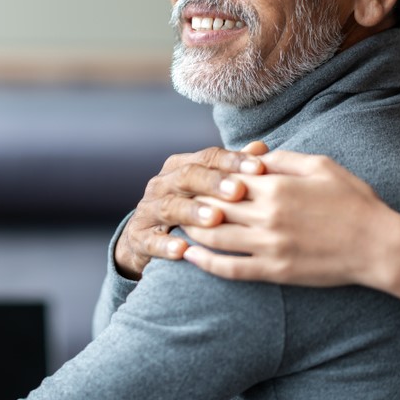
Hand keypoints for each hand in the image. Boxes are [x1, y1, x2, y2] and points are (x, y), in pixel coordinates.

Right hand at [114, 142, 267, 278]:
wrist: (146, 240)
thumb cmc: (189, 209)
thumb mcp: (209, 189)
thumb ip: (233, 170)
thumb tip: (261, 148)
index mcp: (181, 167)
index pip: (208, 157)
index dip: (232, 161)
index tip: (259, 167)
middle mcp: (162, 184)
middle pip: (187, 177)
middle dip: (214, 183)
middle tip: (239, 191)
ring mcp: (147, 211)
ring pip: (169, 207)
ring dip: (192, 212)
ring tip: (215, 218)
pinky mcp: (138, 238)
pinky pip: (150, 241)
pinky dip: (165, 245)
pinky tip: (182, 251)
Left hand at [181, 151, 399, 287]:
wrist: (378, 245)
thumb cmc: (353, 200)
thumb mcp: (321, 166)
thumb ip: (283, 158)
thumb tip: (254, 154)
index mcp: (277, 185)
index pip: (224, 179)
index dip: (203, 178)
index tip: (190, 177)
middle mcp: (268, 214)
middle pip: (212, 207)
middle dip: (191, 203)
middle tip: (176, 201)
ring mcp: (270, 245)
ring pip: (214, 238)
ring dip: (191, 231)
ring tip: (178, 225)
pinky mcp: (275, 270)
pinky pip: (231, 269)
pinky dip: (205, 264)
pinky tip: (190, 257)